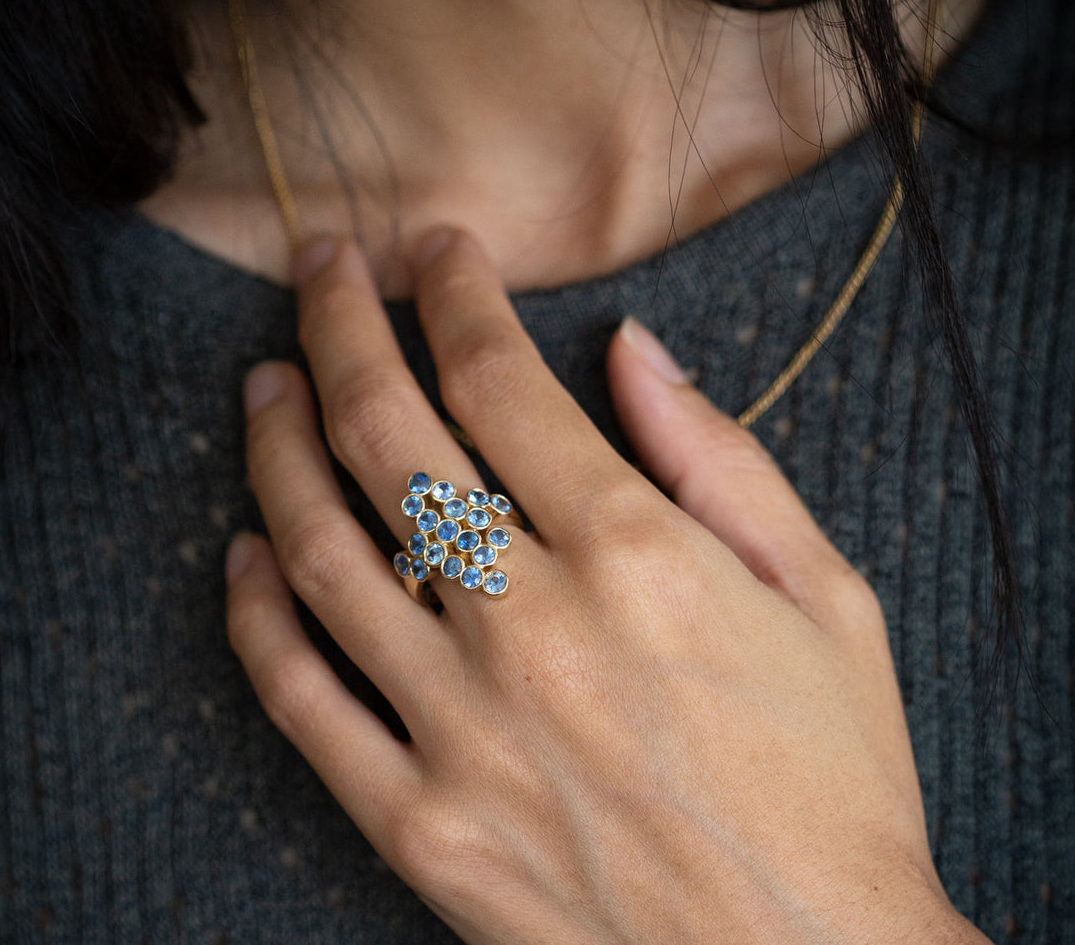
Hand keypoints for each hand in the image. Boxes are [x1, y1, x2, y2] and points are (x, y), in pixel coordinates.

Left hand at [225, 228, 988, 944]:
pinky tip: (241, 549)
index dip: (457, 293)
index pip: (501, 377)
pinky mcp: (418, 823)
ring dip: (277, 443)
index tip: (438, 252)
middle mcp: (531, 626)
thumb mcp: (825, 599)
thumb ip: (721, 460)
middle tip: (320, 268)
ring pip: (319, 546)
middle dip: (341, 324)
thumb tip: (635, 351)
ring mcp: (460, 729)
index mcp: (636, 556)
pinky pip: (299, 695)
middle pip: (389, 432)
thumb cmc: (834, 784)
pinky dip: (254, 610)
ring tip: (266, 383)